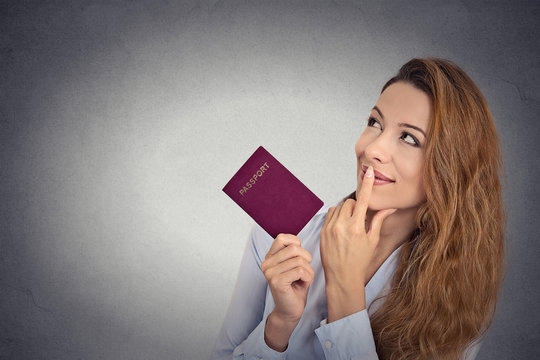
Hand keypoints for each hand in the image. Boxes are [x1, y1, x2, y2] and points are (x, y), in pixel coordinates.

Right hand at [261, 234, 313, 350]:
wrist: (290, 311)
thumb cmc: (295, 287)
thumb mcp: (294, 265)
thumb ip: (293, 252)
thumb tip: (297, 242)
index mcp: (270, 258)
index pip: (282, 238)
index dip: (296, 244)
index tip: (300, 258)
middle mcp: (267, 263)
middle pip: (294, 249)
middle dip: (306, 260)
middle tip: (304, 272)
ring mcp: (270, 273)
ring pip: (299, 261)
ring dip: (308, 271)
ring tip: (304, 280)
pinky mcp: (277, 281)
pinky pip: (300, 271)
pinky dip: (307, 278)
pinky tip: (303, 285)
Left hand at [320, 165, 395, 321]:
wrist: (342, 277)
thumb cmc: (360, 261)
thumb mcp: (373, 241)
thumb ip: (378, 221)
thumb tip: (389, 207)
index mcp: (357, 228)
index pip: (363, 200)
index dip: (367, 184)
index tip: (369, 171)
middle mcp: (342, 226)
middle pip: (350, 202)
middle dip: (356, 207)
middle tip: (360, 221)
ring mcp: (330, 228)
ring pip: (339, 207)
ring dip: (346, 211)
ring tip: (350, 226)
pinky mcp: (322, 231)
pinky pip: (330, 214)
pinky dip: (337, 216)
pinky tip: (341, 228)